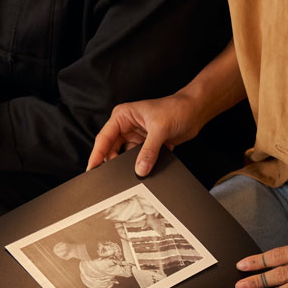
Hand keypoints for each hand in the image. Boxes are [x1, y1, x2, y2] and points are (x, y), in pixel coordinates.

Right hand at [87, 93, 204, 175]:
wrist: (196, 111)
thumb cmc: (176, 108)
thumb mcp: (160, 129)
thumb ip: (149, 151)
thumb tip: (140, 169)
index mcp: (123, 116)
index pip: (104, 137)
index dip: (96, 155)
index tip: (91, 169)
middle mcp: (127, 126)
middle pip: (111, 149)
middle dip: (112, 163)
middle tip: (109, 179)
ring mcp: (137, 136)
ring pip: (125, 157)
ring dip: (128, 166)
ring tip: (130, 175)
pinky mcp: (147, 145)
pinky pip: (139, 159)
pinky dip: (141, 165)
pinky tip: (145, 170)